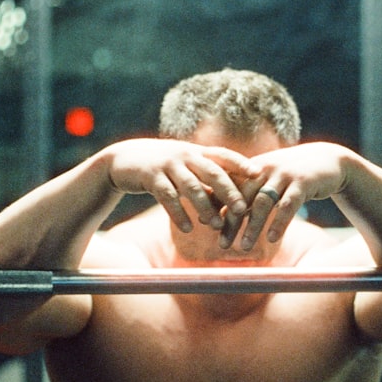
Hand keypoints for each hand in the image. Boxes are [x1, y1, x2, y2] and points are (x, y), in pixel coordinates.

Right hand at [106, 139, 254, 232]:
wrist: (122, 159)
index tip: (259, 174)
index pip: (223, 155)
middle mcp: (185, 155)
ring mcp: (167, 164)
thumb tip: (233, 198)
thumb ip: (205, 180)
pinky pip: (168, 197)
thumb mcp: (184, 168)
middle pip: (212, 172)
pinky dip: (179, 213)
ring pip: (191, 186)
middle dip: (228, 191)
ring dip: (205, 207)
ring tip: (216, 226)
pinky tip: (188, 229)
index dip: (241, 163)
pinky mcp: (150, 176)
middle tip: (242, 209)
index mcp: (196, 152)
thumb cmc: (161, 167)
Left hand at [221, 142, 351, 250]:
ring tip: (244, 247)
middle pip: (242, 196)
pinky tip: (271, 239)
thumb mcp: (267, 179)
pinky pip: (288, 205)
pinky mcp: (303, 182)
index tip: (204, 224)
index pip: (229, 186)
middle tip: (222, 244)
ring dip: (252, 226)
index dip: (217, 203)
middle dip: (231, 221)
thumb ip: (244, 193)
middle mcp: (265, 168)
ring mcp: (284, 174)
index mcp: (252, 167)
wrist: (328, 160)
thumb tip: (216, 214)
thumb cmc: (291, 175)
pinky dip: (278, 223)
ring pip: (262, 202)